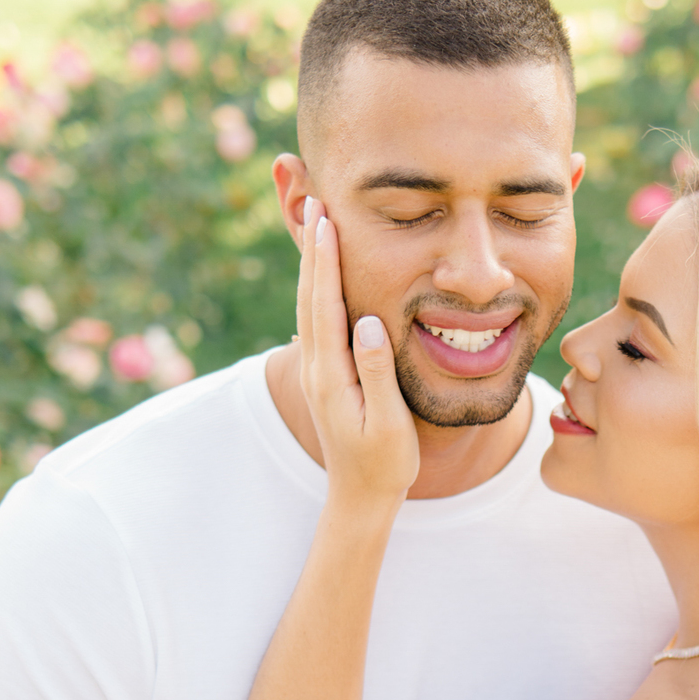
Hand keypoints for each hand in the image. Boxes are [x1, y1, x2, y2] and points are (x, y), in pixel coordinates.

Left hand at [297, 197, 419, 503]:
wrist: (360, 498)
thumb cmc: (384, 465)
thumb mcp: (389, 423)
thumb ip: (377, 371)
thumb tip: (367, 322)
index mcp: (331, 375)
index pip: (325, 305)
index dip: (326, 260)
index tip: (326, 220)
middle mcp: (316, 368)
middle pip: (309, 296)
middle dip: (313, 248)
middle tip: (313, 202)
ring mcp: (318, 372)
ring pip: (310, 306)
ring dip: (313, 264)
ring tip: (316, 224)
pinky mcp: (326, 376)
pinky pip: (317, 321)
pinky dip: (319, 288)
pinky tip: (324, 274)